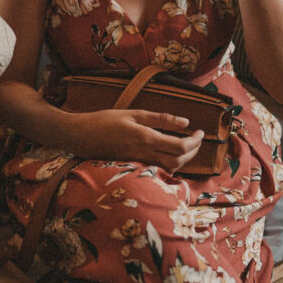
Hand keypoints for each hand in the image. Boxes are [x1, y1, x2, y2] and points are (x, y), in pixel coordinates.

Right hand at [65, 108, 204, 173]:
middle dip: (194, 151)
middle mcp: (145, 154)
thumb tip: (185, 122)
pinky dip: (171, 162)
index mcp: (146, 138)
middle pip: (179, 160)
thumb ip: (160, 118)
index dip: (195, 141)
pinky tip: (170, 152)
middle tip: (197, 138)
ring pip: (171, 168)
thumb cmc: (105, 121)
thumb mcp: (133, 114)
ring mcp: (140, 162)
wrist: (81, 137)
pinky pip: (160, 169)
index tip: (201, 131)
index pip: (181, 146)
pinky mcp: (135, 166)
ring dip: (184, 158)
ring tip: (187, 145)